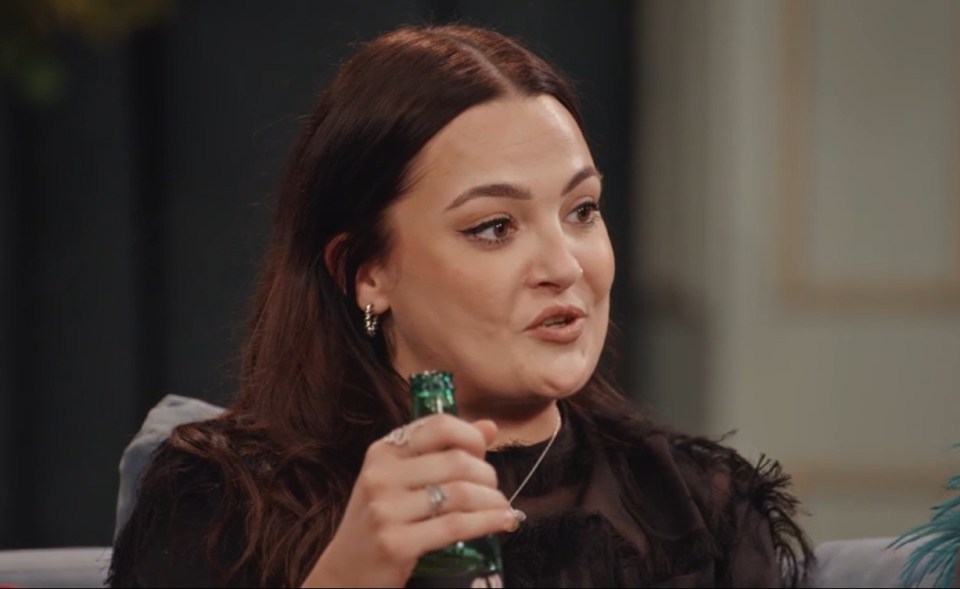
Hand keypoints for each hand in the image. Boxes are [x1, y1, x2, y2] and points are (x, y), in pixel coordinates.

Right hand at [300, 414, 515, 587]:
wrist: (346, 573)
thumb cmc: (380, 521)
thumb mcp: (400, 479)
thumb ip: (441, 450)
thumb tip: (489, 427)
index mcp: (383, 452)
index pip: (439, 426)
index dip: (471, 436)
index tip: (483, 453)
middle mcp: (380, 476)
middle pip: (456, 461)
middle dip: (487, 475)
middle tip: (493, 489)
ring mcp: (385, 510)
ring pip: (460, 493)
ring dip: (492, 500)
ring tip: (501, 508)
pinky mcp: (395, 543)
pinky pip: (456, 526)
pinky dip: (487, 523)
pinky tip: (502, 523)